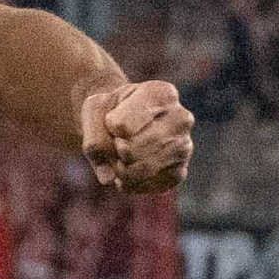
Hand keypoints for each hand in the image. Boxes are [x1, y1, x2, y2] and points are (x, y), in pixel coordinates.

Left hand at [78, 78, 193, 195]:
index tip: (113, 119)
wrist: (123, 122)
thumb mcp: (94, 111)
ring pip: (142, 170)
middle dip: (115, 151)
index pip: (123, 126)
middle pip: (133, 150)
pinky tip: (126, 173)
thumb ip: (94, 140)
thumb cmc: (110, 111)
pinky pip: (149, 186)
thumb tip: (108, 178)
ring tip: (120, 158)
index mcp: (161, 93)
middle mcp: (181, 118)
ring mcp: (184, 146)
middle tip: (117, 142)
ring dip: (120, 170)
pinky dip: (130, 184)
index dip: (109, 127)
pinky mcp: (179, 171)